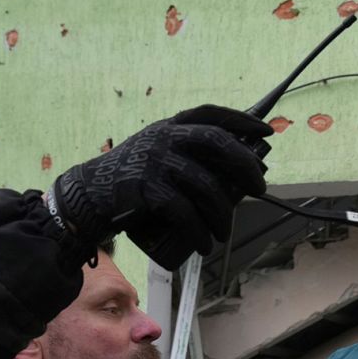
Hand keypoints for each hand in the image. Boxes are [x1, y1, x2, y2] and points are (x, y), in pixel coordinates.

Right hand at [48, 105, 270, 268]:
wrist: (91, 195)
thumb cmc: (134, 179)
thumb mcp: (159, 154)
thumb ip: (188, 154)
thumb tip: (236, 172)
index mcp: (171, 126)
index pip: (212, 114)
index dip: (242, 121)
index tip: (266, 132)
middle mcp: (165, 137)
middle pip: (217, 143)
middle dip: (245, 165)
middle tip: (260, 188)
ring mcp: (155, 161)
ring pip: (205, 184)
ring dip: (222, 214)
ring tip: (224, 233)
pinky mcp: (146, 187)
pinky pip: (184, 211)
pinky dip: (199, 231)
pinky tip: (206, 244)